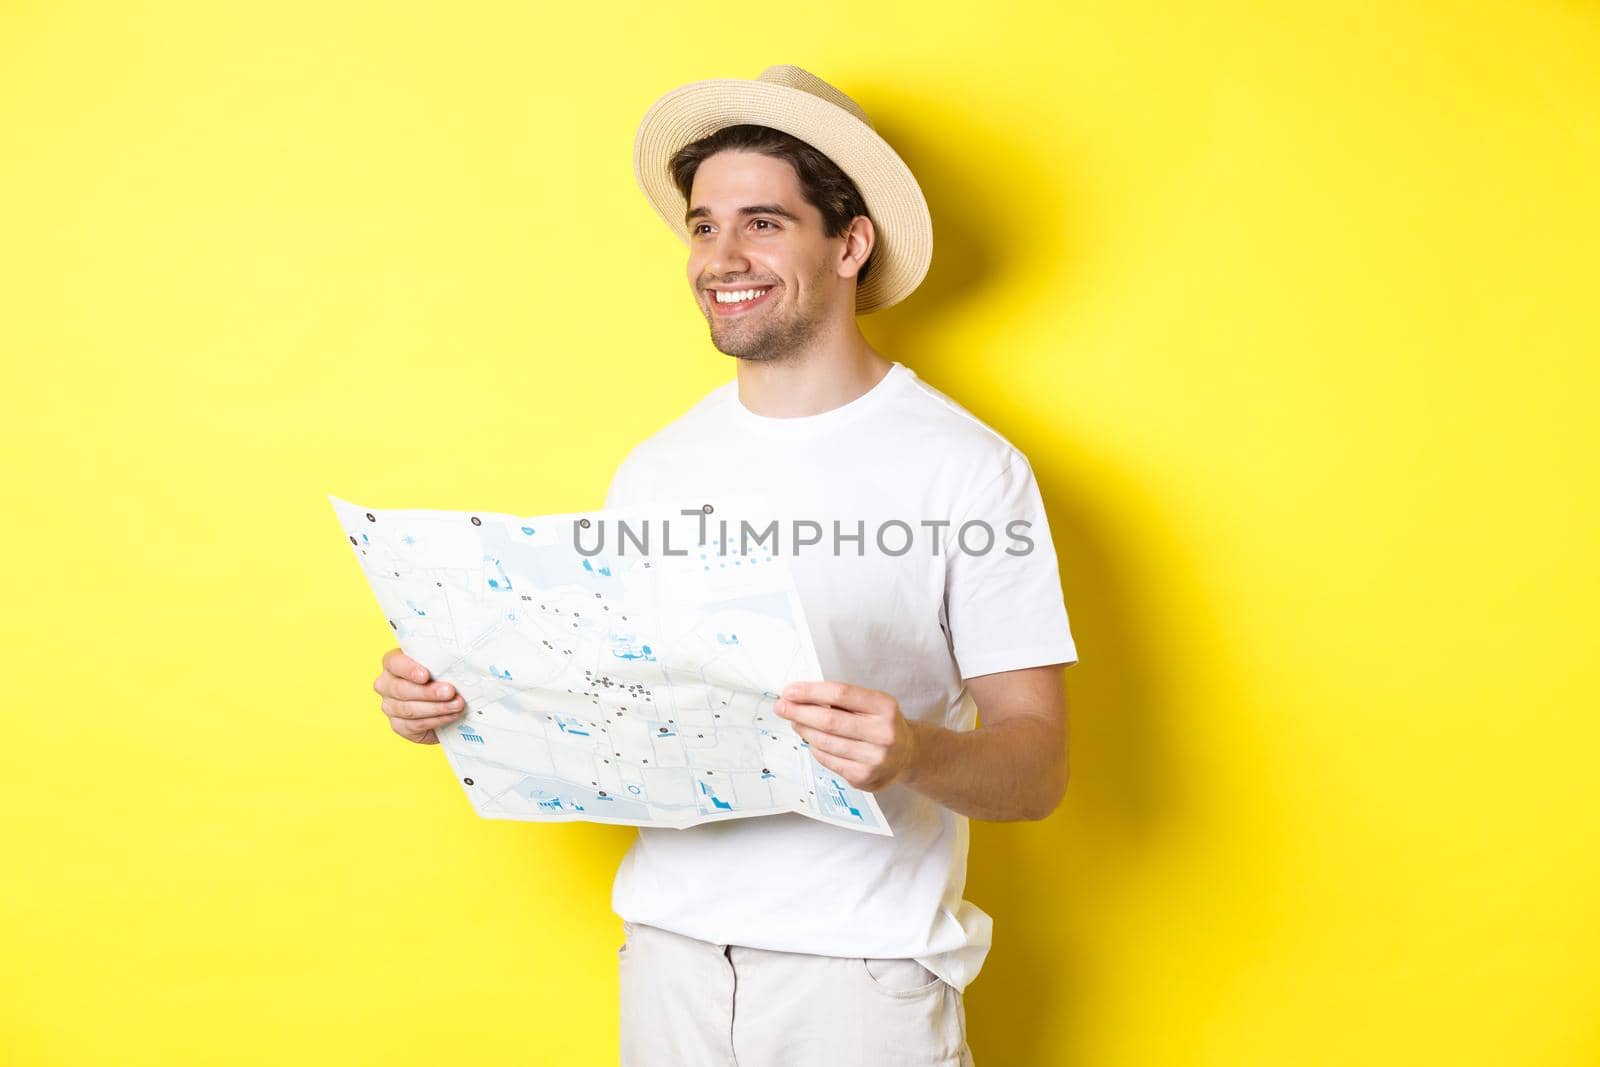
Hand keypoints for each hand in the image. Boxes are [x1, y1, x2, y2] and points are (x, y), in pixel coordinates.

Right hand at [372, 647, 465, 744]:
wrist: (444, 705)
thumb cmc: (441, 677)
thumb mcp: (440, 666)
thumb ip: (441, 663)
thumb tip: (462, 662)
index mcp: (393, 664)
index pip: (394, 663)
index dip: (409, 669)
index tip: (425, 676)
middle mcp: (386, 685)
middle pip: (402, 689)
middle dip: (428, 692)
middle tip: (450, 692)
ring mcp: (390, 707)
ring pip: (409, 709)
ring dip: (437, 708)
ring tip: (457, 705)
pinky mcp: (399, 726)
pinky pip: (415, 725)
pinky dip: (437, 720)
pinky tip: (451, 715)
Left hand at [773, 680, 918, 791]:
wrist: (908, 755)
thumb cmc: (881, 724)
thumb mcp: (872, 704)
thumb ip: (842, 701)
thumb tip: (798, 697)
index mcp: (884, 706)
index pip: (841, 693)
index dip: (811, 691)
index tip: (789, 691)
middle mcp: (883, 732)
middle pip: (830, 720)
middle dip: (799, 712)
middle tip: (781, 707)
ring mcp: (875, 758)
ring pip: (825, 742)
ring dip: (804, 730)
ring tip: (795, 722)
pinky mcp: (864, 777)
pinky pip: (828, 760)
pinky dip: (815, 748)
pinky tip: (812, 740)